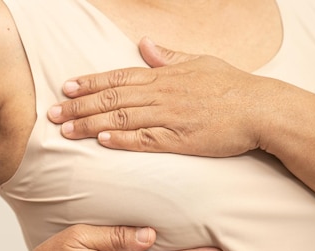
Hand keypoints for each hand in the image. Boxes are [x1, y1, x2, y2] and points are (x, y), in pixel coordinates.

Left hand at [48, 37, 267, 156]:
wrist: (262, 108)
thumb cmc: (232, 85)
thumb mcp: (199, 62)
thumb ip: (168, 56)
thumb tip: (144, 44)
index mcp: (164, 75)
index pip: (118, 77)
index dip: (90, 83)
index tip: (66, 87)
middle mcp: (162, 94)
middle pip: (112, 98)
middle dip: (79, 105)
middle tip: (52, 113)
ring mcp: (170, 116)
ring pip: (122, 118)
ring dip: (91, 124)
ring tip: (66, 130)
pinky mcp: (180, 139)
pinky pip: (146, 139)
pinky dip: (122, 140)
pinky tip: (102, 142)